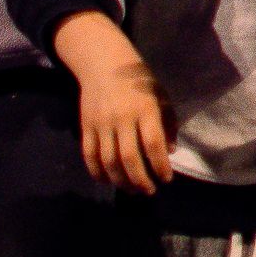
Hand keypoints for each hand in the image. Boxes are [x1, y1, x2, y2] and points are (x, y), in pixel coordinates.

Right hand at [51, 11, 169, 193]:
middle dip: (140, 180)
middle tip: (148, 191)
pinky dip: (98, 173)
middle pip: (129, 158)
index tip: (166, 179)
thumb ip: (168, 122)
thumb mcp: (161, 95)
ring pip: (109, 161)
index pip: (153, 143)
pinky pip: (90, 156)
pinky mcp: (86, 127)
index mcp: (145, 109)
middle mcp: (122, 118)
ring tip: (132, 189)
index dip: (160, 165)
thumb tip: (169, 152)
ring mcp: (102, 124)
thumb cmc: (139, 81)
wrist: (104, 65)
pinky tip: (109, 181)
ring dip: (121, 181)